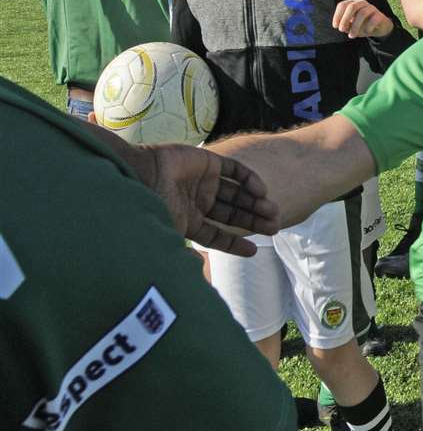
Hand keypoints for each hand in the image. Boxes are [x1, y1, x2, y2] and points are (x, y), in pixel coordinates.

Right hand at [135, 144, 278, 255]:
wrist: (140, 174)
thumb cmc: (152, 209)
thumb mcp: (169, 239)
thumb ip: (184, 257)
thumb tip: (199, 269)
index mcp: (187, 221)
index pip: (216, 235)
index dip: (235, 243)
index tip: (254, 251)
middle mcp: (197, 202)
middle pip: (233, 213)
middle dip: (254, 221)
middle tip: (274, 228)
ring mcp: (203, 182)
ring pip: (238, 193)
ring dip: (256, 202)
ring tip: (272, 212)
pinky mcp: (208, 162)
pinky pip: (236, 171)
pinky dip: (250, 180)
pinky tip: (260, 191)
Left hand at [333, 0, 393, 38]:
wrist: (379, 28)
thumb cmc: (362, 25)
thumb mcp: (351, 26)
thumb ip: (346, 26)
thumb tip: (344, 27)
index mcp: (352, 3)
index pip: (342, 5)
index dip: (337, 15)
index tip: (335, 26)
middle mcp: (361, 3)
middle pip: (352, 7)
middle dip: (345, 19)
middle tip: (341, 30)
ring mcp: (371, 8)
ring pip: (362, 13)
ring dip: (355, 26)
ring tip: (352, 36)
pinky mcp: (379, 15)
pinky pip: (373, 20)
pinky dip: (368, 27)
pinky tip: (366, 32)